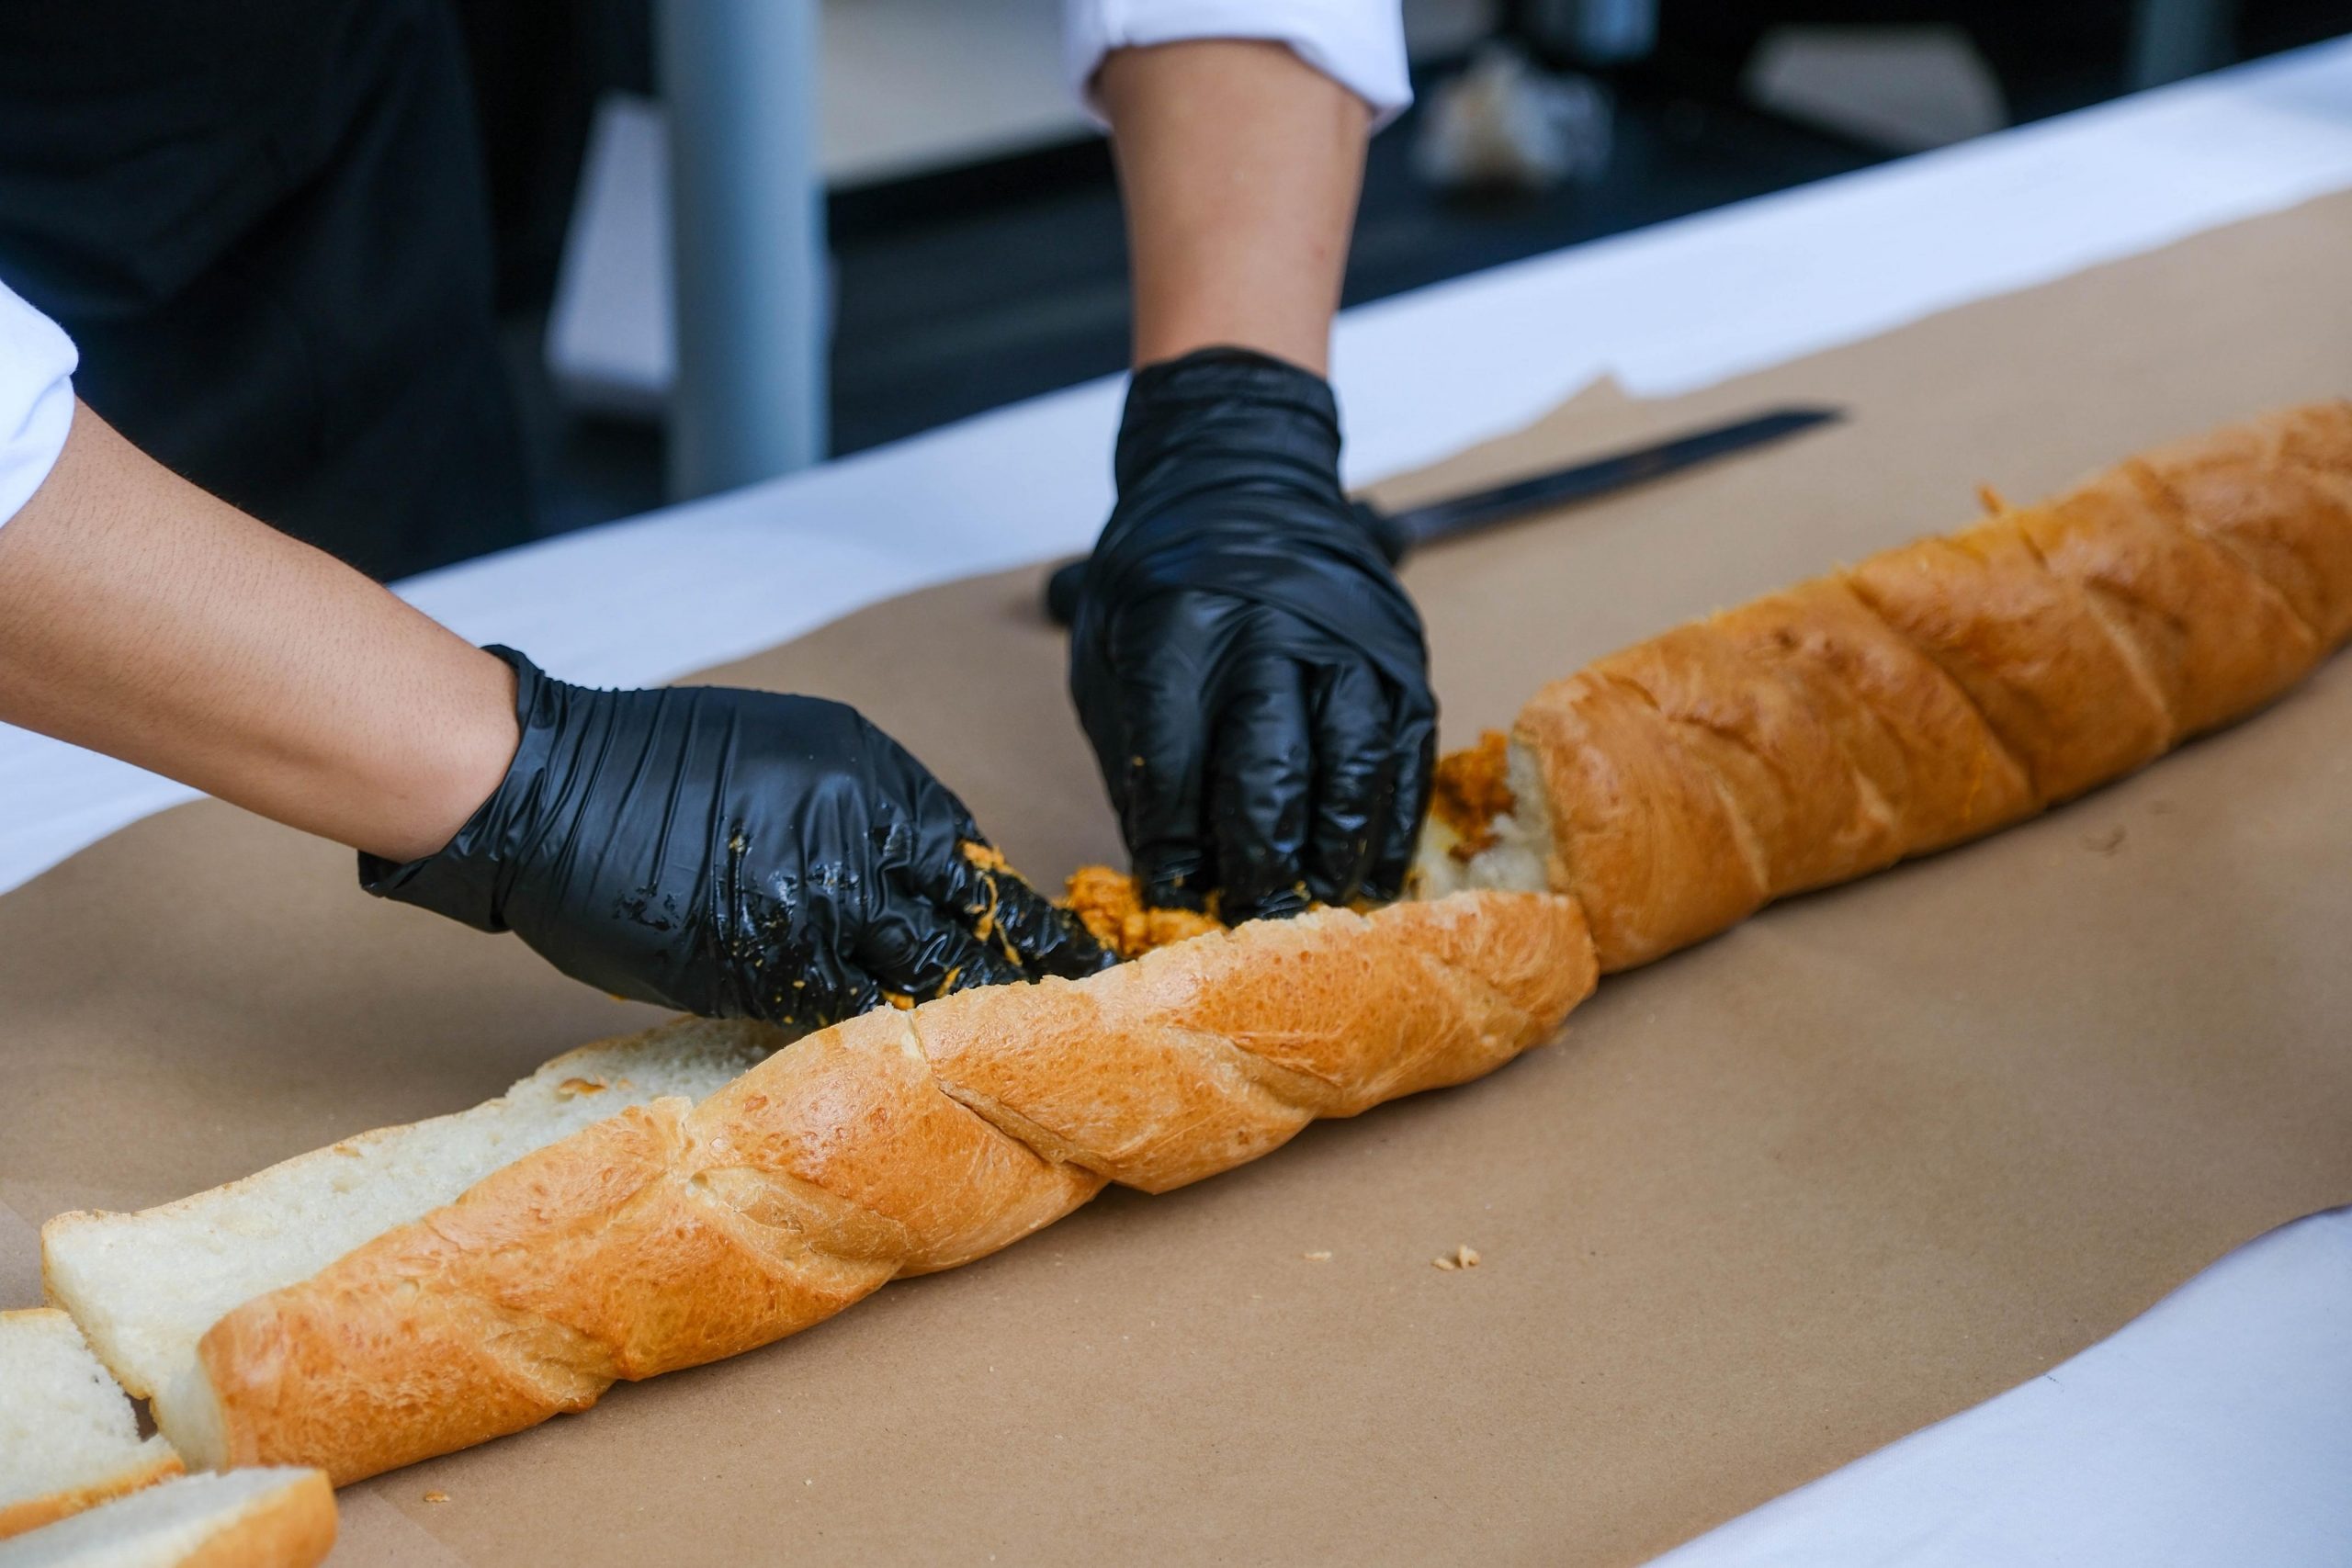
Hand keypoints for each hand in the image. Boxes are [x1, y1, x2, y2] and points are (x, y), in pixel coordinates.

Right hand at [362, 649, 1109, 1025]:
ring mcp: (817, 908)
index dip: (1009, 912)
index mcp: (875, 779)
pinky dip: (891, 1048)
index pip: (972, 858)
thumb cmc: (655, 768)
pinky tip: (925, 1078)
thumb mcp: (789, 756)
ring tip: (1030, 1069)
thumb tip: (911, 880)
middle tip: (1082, 1025)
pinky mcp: (765, 968)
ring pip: (925, 978)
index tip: (1053, 951)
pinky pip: (850, 1016)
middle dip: (1023, 975)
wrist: (549, 789)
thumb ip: (858, 816)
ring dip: (975, 1024)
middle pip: (970, 921)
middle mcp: (862, 839)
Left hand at [1067, 348, 1435, 921]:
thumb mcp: (1111, 651)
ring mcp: (1345, 636)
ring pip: (1352, 765)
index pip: (1174, 757)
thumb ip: (1137, 755)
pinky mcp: (1398, 650)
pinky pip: (1406, 750)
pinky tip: (1375, 868)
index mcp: (1176, 623)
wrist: (1240, 475)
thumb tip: (1167, 871)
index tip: (1175, 895)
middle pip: (1270, 768)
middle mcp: (1269, 626)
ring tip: (1320, 906)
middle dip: (1260, 860)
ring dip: (1336, 851)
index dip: (1175, 841)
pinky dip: (1393, 818)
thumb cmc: (1162, 581)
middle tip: (1253, 917)